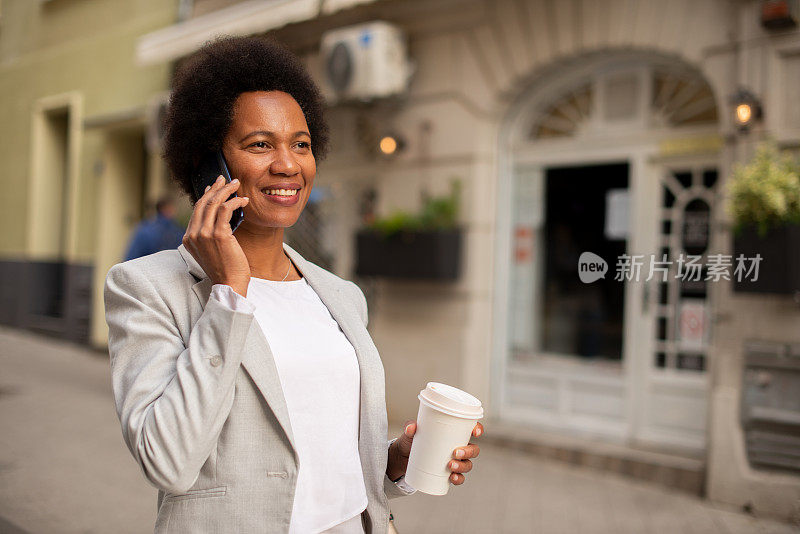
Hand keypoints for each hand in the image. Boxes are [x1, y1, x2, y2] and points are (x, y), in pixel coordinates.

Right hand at [182, 176, 250, 295]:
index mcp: (188, 239)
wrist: (229, 284)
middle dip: (216, 187)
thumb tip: (219, 217)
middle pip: (203, 203)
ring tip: (237, 184)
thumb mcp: (211, 251)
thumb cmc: (225, 269)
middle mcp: (192, 235)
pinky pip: (225, 209)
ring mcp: (203, 234)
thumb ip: (209, 236)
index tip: (214, 186)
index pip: (196, 210)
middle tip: (226, 179)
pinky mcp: (218, 234)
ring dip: (226, 190)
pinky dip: (235, 202)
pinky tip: (244, 201)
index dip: (206, 195)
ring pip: (213, 203)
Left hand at [387, 420, 483, 484]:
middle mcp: (458, 447)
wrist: (404, 457)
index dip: (478, 429)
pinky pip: (459, 478)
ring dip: (463, 466)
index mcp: (454, 433)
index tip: (475, 432)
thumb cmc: (413, 439)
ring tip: (450, 465)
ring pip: (468, 464)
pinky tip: (452, 478)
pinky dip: (458, 479)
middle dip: (468, 451)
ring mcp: (455, 461)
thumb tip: (411, 428)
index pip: (471, 429)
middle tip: (456, 452)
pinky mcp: (448, 472)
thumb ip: (410, 427)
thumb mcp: (411, 432)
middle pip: (473, 449)